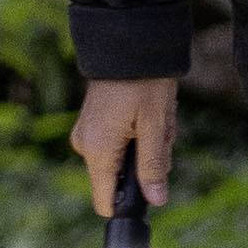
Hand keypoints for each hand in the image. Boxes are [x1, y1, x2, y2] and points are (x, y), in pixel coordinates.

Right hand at [71, 77, 176, 216]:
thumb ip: (153, 166)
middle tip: (161, 131)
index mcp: (98, 151)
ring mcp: (88, 134)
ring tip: (156, 116)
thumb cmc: (143, 82)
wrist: (128, 43)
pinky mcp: (94, 124)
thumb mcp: (155, 125)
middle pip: (121, 179)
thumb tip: (156, 201)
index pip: (104, 202)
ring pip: (125, 160)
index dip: (129, 205)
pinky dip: (139, 134)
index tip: (151, 188)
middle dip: (149, 163)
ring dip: (148, 145)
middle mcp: (86, 146)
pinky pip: (119, 143)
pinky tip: (147, 112)